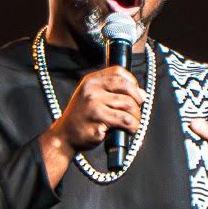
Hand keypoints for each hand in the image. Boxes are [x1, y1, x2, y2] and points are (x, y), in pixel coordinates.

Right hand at [41, 64, 146, 181]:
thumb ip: (113, 92)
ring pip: (128, 105)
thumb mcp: (92, 97)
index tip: (135, 94)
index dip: (132, 82)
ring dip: (136, 117)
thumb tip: (142, 94)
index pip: (118, 72)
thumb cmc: (82, 118)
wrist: (64, 136)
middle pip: (127, 88)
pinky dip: (132, 126)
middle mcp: (92, 90)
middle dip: (137, 101)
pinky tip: (129, 130)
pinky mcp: (98, 120)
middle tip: (136, 111)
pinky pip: (125, 120)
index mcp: (91, 81)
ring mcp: (94, 105)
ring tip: (133, 123)